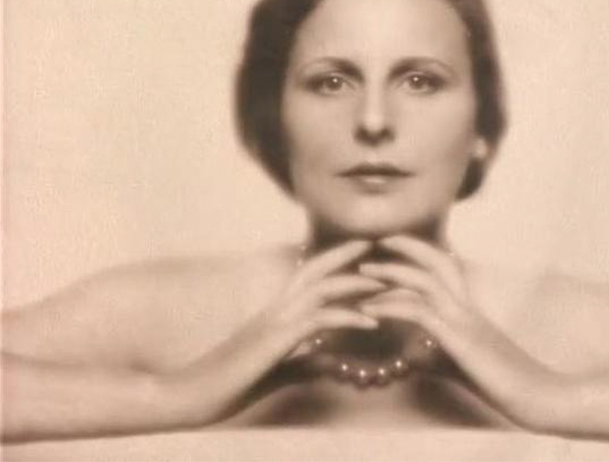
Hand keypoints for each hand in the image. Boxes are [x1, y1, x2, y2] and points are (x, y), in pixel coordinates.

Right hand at [173, 239, 385, 423]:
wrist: (195, 392)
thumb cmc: (231, 380)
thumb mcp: (278, 368)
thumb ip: (304, 361)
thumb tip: (328, 359)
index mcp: (276, 311)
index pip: (309, 275)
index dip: (335, 259)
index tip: (362, 251)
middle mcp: (276, 308)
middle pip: (316, 269)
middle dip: (347, 254)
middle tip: (379, 244)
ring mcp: (275, 321)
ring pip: (321, 289)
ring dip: (355, 284)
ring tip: (385, 284)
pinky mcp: (277, 340)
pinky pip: (318, 321)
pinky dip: (347, 318)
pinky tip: (370, 324)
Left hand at [357, 235, 560, 426]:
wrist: (539, 397)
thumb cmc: (507, 384)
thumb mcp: (463, 365)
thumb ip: (437, 356)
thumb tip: (412, 356)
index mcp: (470, 310)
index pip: (445, 268)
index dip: (419, 254)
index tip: (392, 248)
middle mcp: (468, 307)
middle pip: (437, 261)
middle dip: (406, 246)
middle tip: (376, 240)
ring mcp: (465, 321)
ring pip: (425, 281)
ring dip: (391, 273)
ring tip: (363, 272)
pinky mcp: (460, 339)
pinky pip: (421, 312)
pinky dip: (392, 307)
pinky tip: (370, 311)